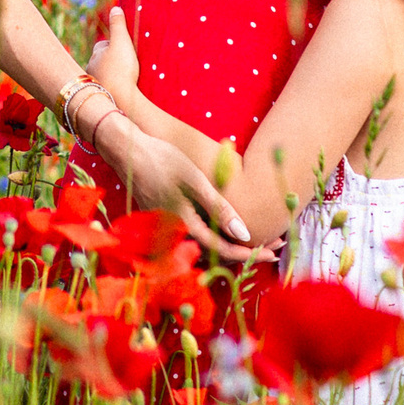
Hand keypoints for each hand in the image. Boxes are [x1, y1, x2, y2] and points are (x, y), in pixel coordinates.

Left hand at [85, 7, 139, 95]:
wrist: (121, 100)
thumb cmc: (120, 68)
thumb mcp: (121, 42)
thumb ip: (118, 25)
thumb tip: (115, 8)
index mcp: (95, 55)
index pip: (102, 45)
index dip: (113, 43)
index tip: (123, 45)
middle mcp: (92, 70)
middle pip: (102, 60)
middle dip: (111, 60)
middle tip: (125, 62)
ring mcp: (97, 84)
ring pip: (104, 75)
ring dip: (112, 74)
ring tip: (126, 77)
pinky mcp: (104, 97)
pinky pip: (109, 88)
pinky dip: (115, 86)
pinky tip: (124, 90)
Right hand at [94, 113, 259, 262]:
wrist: (127, 150)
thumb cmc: (162, 159)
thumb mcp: (195, 180)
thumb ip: (219, 209)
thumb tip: (245, 235)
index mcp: (184, 225)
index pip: (223, 250)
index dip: (251, 252)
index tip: (275, 250)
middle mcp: (176, 234)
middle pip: (216, 253)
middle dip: (247, 251)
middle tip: (277, 245)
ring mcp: (168, 230)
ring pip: (207, 248)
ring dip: (234, 246)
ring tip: (261, 240)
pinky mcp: (165, 222)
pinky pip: (197, 238)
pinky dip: (219, 238)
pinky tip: (231, 229)